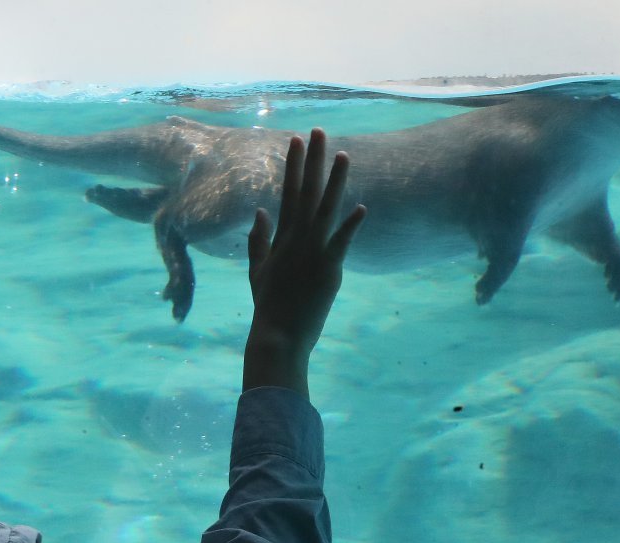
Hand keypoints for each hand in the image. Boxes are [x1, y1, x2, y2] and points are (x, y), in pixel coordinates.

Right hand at [243, 128, 365, 397]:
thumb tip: (260, 211)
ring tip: (343, 154)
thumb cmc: (269, 305)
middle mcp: (296, 238)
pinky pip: (342, 242)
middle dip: (312, 160)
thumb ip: (258, 239)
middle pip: (306, 191)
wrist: (277, 334)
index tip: (295, 140)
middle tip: (317, 131)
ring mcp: (312, 252)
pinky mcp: (328, 269)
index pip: (288, 192)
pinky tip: (361, 207)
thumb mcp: (258, 269)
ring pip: (325, 208)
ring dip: (335, 181)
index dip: (293, 165)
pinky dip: (351, 225)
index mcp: (281, 237)